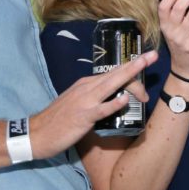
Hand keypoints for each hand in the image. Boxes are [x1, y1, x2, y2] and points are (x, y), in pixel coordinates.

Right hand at [30, 51, 156, 158]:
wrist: (36, 133)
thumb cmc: (58, 119)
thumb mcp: (77, 101)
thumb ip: (94, 97)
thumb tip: (113, 96)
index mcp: (86, 84)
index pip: (113, 74)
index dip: (131, 72)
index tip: (144, 68)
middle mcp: (87, 88)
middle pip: (116, 74)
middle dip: (136, 64)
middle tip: (153, 56)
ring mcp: (85, 101)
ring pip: (111, 84)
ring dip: (130, 75)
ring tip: (144, 65)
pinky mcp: (83, 116)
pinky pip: (102, 108)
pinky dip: (114, 103)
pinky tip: (125, 99)